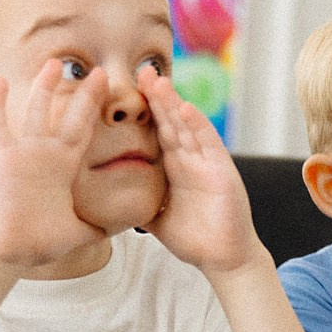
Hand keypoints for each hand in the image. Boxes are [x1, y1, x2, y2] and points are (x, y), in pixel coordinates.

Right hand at [0, 61, 107, 273]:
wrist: (12, 252)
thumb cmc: (43, 242)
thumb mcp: (80, 230)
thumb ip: (102, 224)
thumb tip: (131, 227)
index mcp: (65, 166)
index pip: (85, 131)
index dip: (97, 111)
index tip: (111, 92)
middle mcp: (47, 155)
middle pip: (68, 116)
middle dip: (83, 95)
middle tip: (97, 71)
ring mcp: (25, 154)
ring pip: (37, 113)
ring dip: (44, 88)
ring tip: (54, 63)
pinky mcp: (4, 159)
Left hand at [141, 71, 259, 273]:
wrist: (223, 259)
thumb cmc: (195, 240)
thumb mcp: (157, 219)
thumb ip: (139, 205)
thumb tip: (109, 203)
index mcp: (176, 168)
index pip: (158, 133)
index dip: (146, 112)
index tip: (128, 91)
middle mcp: (192, 160)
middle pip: (171, 122)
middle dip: (157, 97)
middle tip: (141, 71)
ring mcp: (207, 163)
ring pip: (186, 127)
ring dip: (173, 104)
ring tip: (158, 82)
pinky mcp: (221, 171)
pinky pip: (208, 144)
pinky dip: (197, 125)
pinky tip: (185, 108)